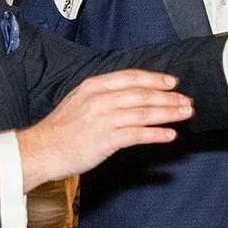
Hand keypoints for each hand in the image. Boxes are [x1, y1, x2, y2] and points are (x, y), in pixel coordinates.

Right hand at [18, 69, 192, 186]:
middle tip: (186, 101)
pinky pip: (137, 135)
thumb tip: (128, 95)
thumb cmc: (59, 130)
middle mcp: (100, 99)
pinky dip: (156, 134)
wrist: (40, 150)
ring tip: (184, 114)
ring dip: (168, 113)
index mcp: (93, 86)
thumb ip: (101, 95)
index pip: (131, 77)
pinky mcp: (105, 140)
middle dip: (168, 97)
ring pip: (143, 113)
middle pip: (142, 94)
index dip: (155, 79)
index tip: (172, 82)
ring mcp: (103, 119)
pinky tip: (169, 135)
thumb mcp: (78, 101)